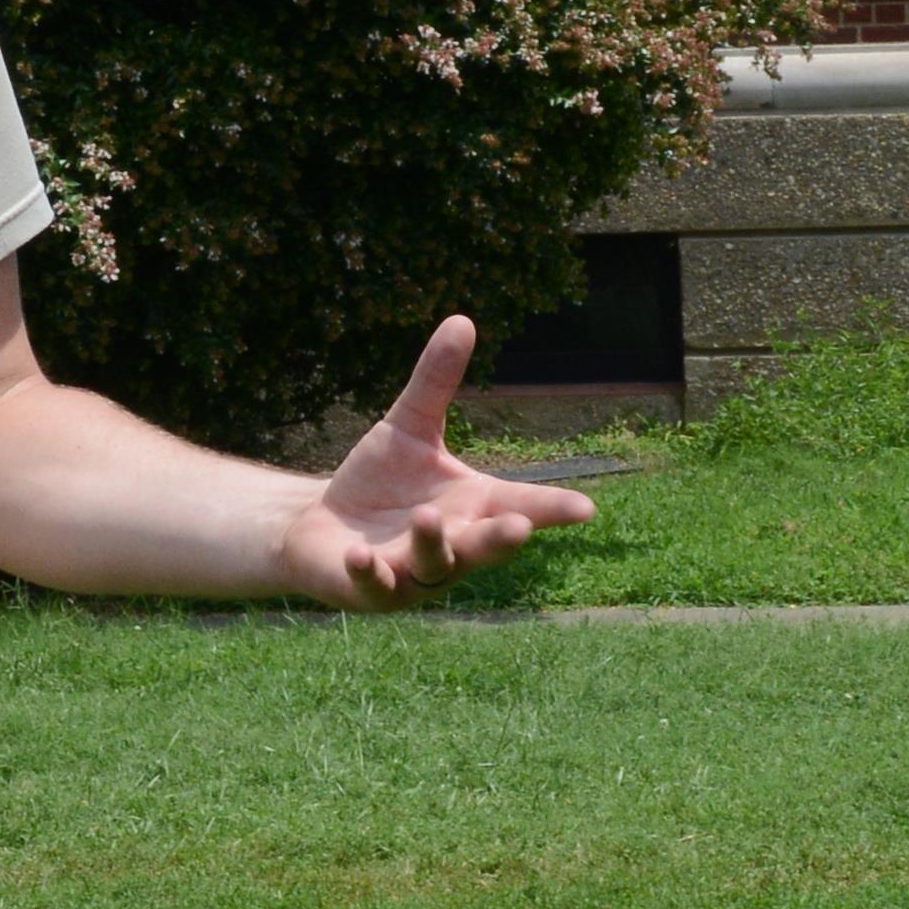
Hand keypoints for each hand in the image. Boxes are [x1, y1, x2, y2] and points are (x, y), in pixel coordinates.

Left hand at [272, 317, 596, 608]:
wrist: (322, 525)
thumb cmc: (380, 481)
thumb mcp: (408, 427)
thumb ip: (436, 383)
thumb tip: (462, 319)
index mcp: (473, 506)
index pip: (521, 506)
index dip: (552, 509)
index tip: (586, 509)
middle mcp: (453, 546)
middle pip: (486, 548)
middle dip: (501, 539)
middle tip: (519, 527)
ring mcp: (413, 574)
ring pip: (435, 568)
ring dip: (433, 545)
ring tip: (427, 516)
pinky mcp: (371, 589)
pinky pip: (375, 586)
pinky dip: (369, 572)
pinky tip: (360, 554)